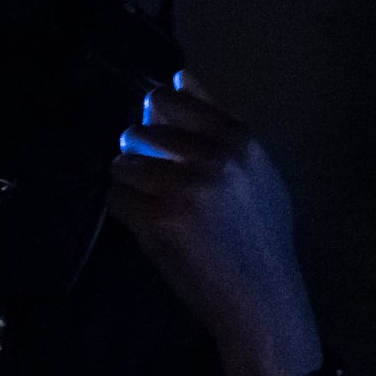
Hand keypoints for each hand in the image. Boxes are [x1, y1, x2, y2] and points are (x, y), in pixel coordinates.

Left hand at [107, 70, 327, 375]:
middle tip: (156, 184)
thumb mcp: (256, 172)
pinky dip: (124, 211)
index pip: (172, 99)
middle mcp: (214, 157)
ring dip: (129, 185)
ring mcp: (183, 188)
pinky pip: (115, 197)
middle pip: (139, 131)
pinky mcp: (158, 219)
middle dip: (138, 155)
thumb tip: (180, 75)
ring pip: (122, 164)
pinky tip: (148, 228)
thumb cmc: (259, 237)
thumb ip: (219, 122)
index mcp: (242, 140)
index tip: (156, 138)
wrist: (260, 301)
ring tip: (155, 208)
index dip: (154, 118)